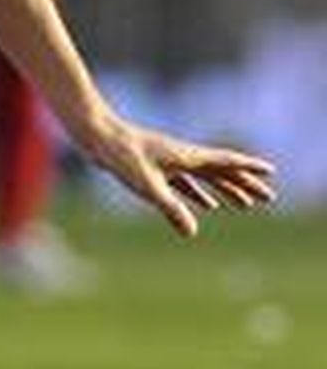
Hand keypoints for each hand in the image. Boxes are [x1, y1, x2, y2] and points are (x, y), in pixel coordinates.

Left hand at [74, 113, 275, 237]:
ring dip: (226, 190)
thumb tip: (191, 232)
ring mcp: (170, 161)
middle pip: (222, 171)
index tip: (271, 174)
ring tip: (243, 205)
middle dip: (245, 185)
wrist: (97, 137)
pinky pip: (187, 183)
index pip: (225, 162)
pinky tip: (206, 205)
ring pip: (207, 178)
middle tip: (267, 199)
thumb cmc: (120, 156)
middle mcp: (183, 156)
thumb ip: (170, 208)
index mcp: (187, 156)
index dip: (248, 169)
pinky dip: (201, 193)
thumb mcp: (146, 185)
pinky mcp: (156, 167)